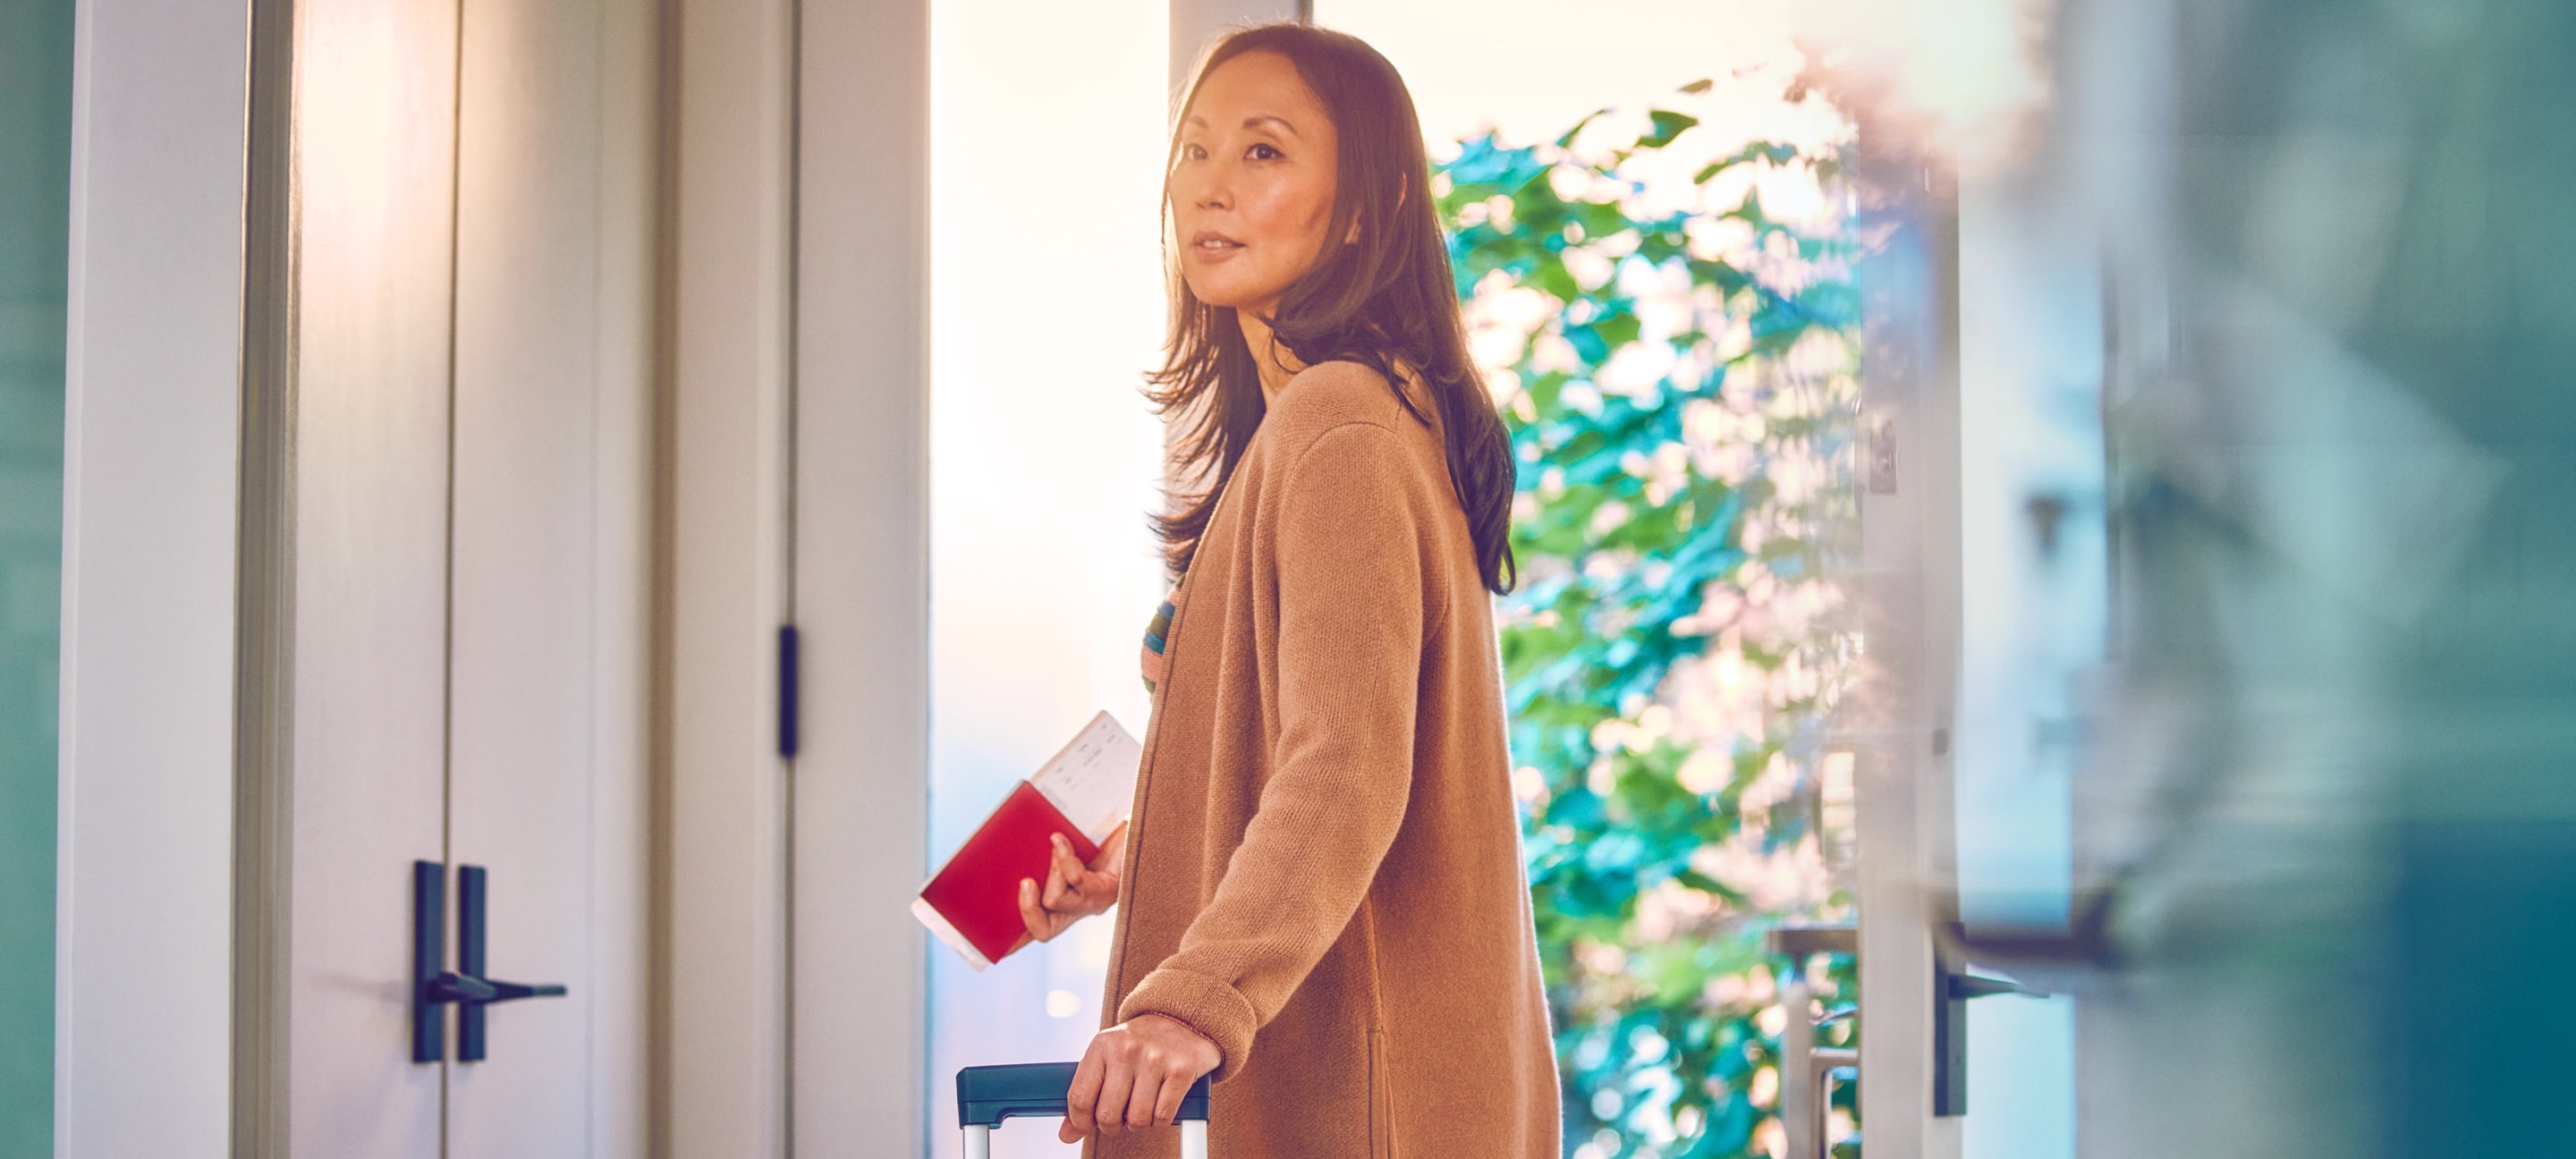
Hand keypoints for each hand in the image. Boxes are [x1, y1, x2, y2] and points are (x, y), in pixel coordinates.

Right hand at [1018, 824, 1125, 943]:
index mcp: (1065, 906)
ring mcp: (1094, 903)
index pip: (1036, 929)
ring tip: (1053, 843)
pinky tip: (1059, 839)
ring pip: (1055, 901)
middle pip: (1043, 931)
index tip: (993, 943)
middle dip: (1027, 910)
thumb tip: (1008, 854)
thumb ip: (1040, 860)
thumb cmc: (1096, 837)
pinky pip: (1076, 880)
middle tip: (1025, 882)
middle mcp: (1079, 910)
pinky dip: (1063, 857)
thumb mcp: (1062, 852)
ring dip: (1050, 871)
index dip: (1015, 942)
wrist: (1137, 827)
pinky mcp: (1107, 889)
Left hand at [1057, 1012, 1220, 1142]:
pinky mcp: (1181, 1069)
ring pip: (1137, 1119)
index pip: (1080, 1097)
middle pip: (1108, 1114)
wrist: (1181, 1018)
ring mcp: (1155, 1059)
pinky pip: (1163, 1116)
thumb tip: (1067, 1133)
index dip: (1081, 1121)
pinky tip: (1159, 1104)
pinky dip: (1160, 1120)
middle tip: (1119, 1118)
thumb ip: (1087, 1093)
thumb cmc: (1140, 1042)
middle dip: (1112, 1126)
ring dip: (1138, 1123)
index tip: (1087, 1125)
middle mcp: (1126, 1050)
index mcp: (1102, 1045)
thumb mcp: (1107, 1057)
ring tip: (1141, 1108)